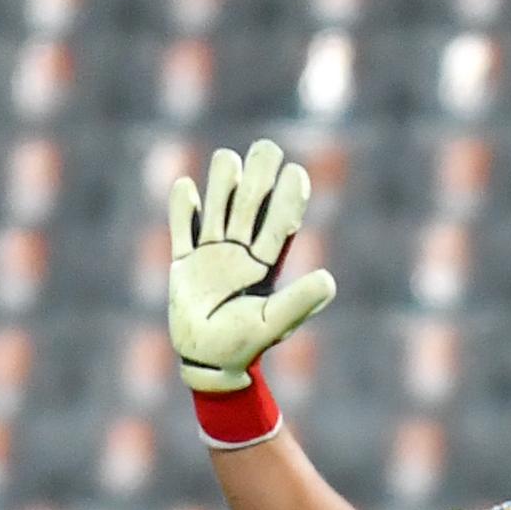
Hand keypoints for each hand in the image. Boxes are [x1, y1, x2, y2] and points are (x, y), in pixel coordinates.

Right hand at [166, 139, 336, 391]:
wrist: (209, 361)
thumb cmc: (245, 344)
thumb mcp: (274, 323)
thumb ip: (299, 302)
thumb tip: (329, 279)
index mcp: (264, 262)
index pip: (278, 221)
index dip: (287, 197)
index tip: (296, 172)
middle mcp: (240, 250)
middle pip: (250, 203)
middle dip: (258, 176)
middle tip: (267, 148)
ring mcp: (211, 253)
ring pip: (217, 206)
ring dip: (222, 183)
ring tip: (228, 161)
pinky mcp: (185, 262)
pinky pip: (182, 228)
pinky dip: (182, 208)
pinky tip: (187, 187)